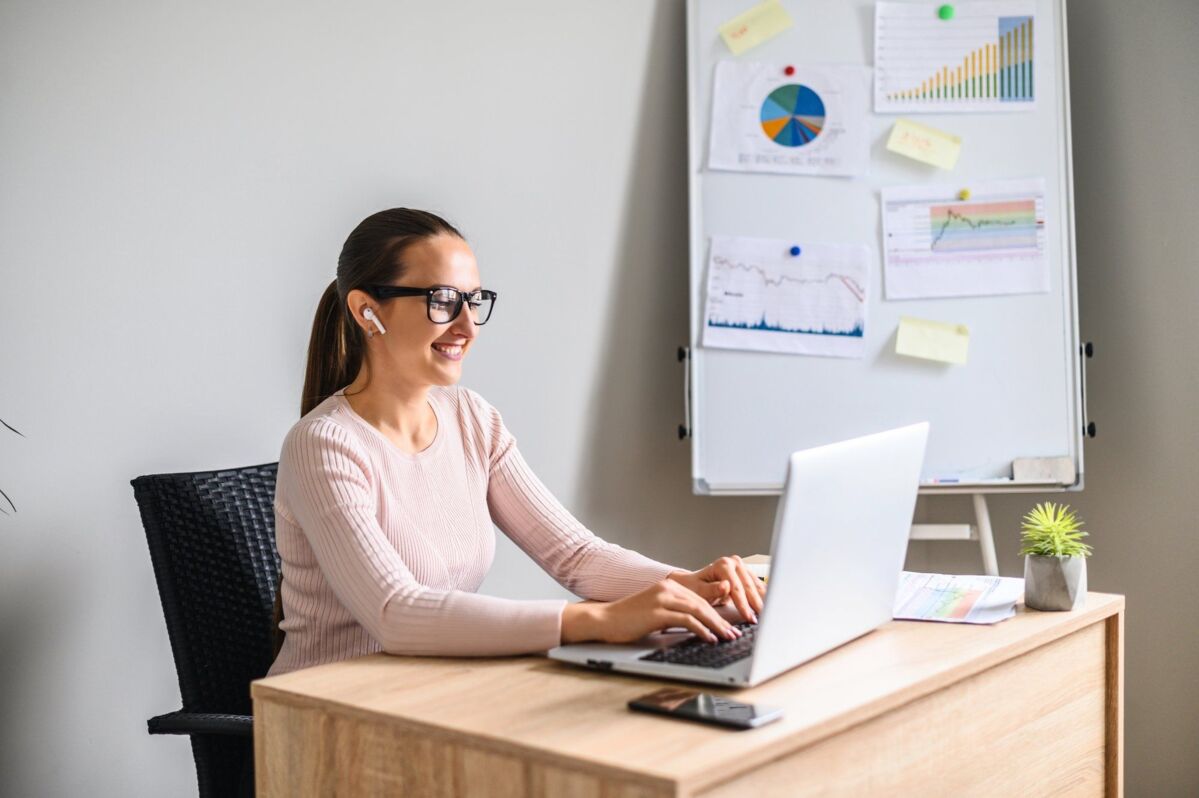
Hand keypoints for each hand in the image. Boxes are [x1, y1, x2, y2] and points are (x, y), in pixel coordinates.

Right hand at [560, 579, 741, 644]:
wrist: (604, 620)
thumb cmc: (628, 620)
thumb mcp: (656, 611)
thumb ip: (675, 613)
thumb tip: (698, 625)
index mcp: (669, 585)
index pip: (700, 599)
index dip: (718, 613)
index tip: (729, 626)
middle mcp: (668, 588)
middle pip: (703, 604)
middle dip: (721, 620)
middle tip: (734, 633)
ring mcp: (662, 598)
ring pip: (698, 610)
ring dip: (716, 626)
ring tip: (727, 637)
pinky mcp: (657, 612)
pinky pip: (686, 620)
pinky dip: (701, 630)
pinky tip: (709, 638)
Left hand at [667, 555, 765, 623]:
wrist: (694, 582)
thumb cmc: (694, 587)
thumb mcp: (699, 591)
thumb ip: (712, 589)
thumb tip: (726, 586)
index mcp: (723, 564)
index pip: (736, 587)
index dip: (743, 604)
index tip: (748, 617)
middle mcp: (734, 562)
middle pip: (748, 586)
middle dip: (755, 604)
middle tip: (760, 619)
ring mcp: (741, 566)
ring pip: (755, 585)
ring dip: (760, 600)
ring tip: (766, 615)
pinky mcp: (746, 572)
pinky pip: (757, 585)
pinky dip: (761, 596)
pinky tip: (765, 606)